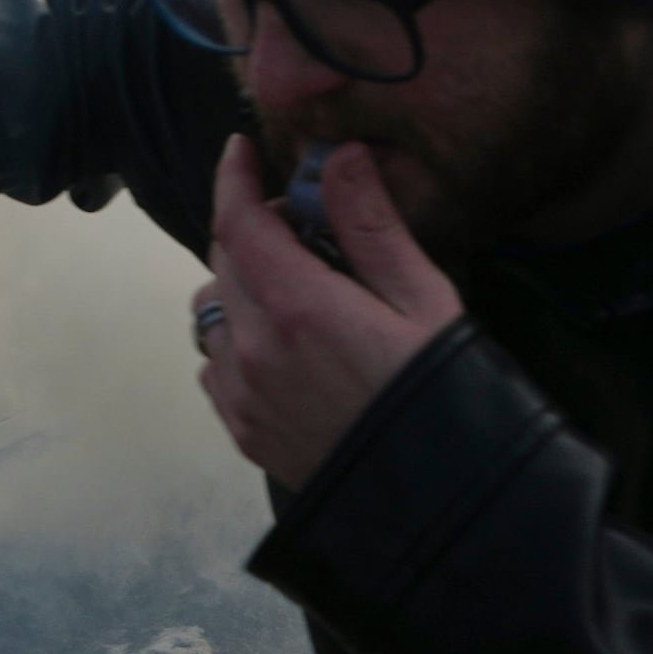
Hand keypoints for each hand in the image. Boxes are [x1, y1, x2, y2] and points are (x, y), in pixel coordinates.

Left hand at [193, 137, 466, 490]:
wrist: (439, 504)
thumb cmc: (442, 391)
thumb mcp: (423, 300)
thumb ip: (372, 226)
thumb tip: (339, 157)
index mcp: (298, 306)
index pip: (239, 222)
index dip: (234, 178)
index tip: (241, 149)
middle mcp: (253, 348)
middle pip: (223, 260)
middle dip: (252, 229)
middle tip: (305, 229)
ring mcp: (242, 394)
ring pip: (210, 311)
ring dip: (238, 285)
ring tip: (293, 290)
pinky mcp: (243, 431)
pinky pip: (213, 364)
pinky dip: (234, 339)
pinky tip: (282, 347)